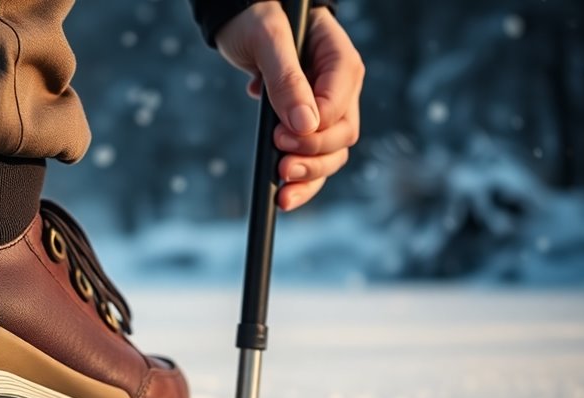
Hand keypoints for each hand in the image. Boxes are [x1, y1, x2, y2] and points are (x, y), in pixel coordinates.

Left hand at [216, 4, 363, 210]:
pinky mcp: (308, 125)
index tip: (281, 137)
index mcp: (340, 61)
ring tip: (282, 191)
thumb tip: (305, 126)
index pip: (339, 107)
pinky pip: (314, 158)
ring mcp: (326, 109)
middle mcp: (340, 88)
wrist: (242, 20)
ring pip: (332, 154)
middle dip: (313, 157)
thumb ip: (286, 78)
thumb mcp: (268, 38)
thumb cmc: (256, 17)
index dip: (314, 131)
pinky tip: (283, 193)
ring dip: (309, 176)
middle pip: (342, 136)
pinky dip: (301, 179)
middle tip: (280, 166)